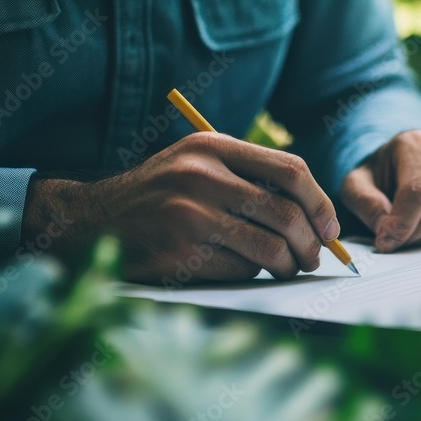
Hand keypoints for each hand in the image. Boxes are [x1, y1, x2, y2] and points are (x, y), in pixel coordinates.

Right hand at [22, 132, 338, 283]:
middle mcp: (202, 175)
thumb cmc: (160, 194)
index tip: (329, 227)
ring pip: (270, 247)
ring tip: (289, 268)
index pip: (291, 169)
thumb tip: (315, 213)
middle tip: (315, 257)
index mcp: (213, 146)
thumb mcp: (198, 163)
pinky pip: (241, 269)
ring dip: (290, 265)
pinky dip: (253, 274)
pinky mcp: (180, 252)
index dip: (320, 202)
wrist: (91, 220)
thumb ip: (249, 175)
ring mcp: (189, 214)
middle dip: (312, 242)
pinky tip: (245, 269)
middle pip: (287, 212)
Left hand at [341, 130, 420, 252]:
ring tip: (403, 230)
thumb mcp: (355, 185)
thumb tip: (386, 230)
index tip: (385, 242)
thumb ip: (365, 203)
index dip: (400, 224)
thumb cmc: (376, 177)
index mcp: (416, 142)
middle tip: (390, 240)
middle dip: (408, 234)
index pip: (416, 192)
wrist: (397, 171)